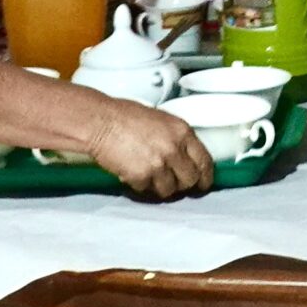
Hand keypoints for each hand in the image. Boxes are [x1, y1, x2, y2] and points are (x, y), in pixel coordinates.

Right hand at [91, 101, 215, 198]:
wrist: (101, 122)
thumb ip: (176, 139)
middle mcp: (174, 149)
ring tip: (149, 177)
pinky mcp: (141, 176)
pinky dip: (141, 187)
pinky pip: (147, 190)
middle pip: (190, 179)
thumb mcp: (162, 121)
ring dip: (161, 187)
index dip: (205, 177)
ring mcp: (159, 164)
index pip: (205, 161)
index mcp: (183, 132)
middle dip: (183, 184)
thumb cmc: (127, 116)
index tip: (203, 184)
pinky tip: (133, 174)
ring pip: (170, 190)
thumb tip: (184, 157)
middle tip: (173, 183)